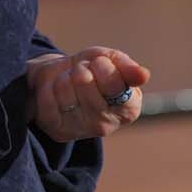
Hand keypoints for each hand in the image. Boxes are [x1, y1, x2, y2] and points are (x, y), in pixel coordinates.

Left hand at [27, 47, 148, 141]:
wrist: (59, 78)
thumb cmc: (91, 70)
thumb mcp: (110, 60)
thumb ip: (128, 68)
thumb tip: (144, 75)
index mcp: (128, 109)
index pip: (114, 81)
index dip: (102, 64)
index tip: (100, 64)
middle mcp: (106, 126)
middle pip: (84, 81)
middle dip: (81, 68)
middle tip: (82, 73)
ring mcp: (80, 130)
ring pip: (64, 86)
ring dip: (64, 77)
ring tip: (69, 82)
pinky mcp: (57, 131)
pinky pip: (47, 98)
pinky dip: (48, 86)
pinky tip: (55, 93)